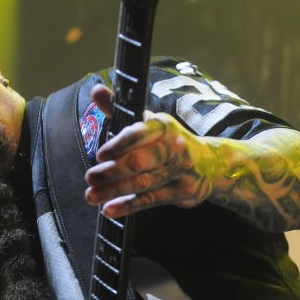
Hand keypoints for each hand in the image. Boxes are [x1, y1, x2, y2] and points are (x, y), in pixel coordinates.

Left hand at [85, 84, 215, 217]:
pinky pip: (150, 200)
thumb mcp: (148, 122)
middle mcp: (174, 146)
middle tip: (90, 177)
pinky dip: (128, 206)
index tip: (100, 155)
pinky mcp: (181, 192)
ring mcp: (179, 171)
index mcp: (163, 126)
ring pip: (142, 183)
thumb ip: (119, 109)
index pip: (139, 132)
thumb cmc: (168, 141)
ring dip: (114, 191)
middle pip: (139, 162)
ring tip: (91, 196)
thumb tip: (97, 90)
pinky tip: (110, 209)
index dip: (118, 145)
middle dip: (111, 172)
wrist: (209, 163)